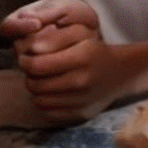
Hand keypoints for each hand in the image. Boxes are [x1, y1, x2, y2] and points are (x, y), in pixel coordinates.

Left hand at [0, 0, 122, 121]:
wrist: (122, 72)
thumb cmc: (96, 51)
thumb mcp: (80, 34)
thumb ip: (53, 39)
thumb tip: (30, 49)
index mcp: (81, 57)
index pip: (36, 65)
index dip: (25, 61)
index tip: (26, 57)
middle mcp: (82, 81)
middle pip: (35, 84)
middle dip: (29, 76)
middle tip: (34, 69)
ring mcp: (81, 100)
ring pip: (39, 100)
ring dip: (36, 90)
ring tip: (43, 80)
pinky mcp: (79, 113)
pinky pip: (48, 112)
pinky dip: (46, 102)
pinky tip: (53, 92)